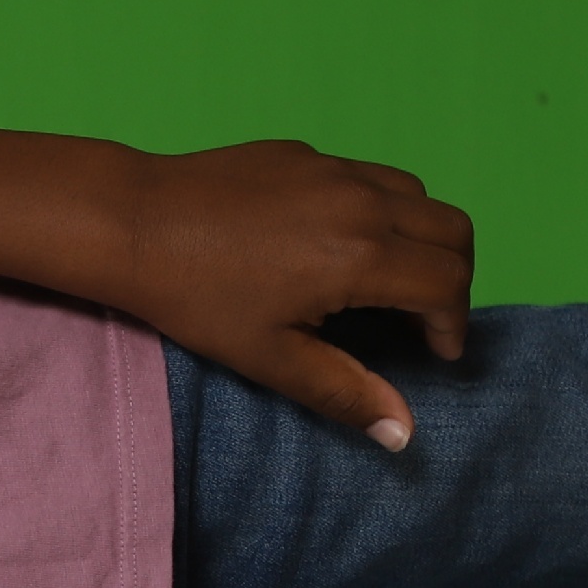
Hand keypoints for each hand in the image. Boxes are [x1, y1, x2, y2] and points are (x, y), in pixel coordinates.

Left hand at [107, 141, 475, 447]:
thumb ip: (344, 391)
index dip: (453, 325)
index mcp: (361, 255)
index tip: (436, 352)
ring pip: (418, 195)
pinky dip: (382, 210)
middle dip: (454, 278)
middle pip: (454, 231)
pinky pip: (370, 176)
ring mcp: (334, 169)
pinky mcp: (305, 154)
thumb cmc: (195, 295)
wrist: (133, 223)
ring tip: (388, 282)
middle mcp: (361, 202)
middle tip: (425, 318)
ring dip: (422, 238)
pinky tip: (338, 245)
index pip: (448, 285)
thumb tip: (401, 433)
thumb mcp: (270, 357)